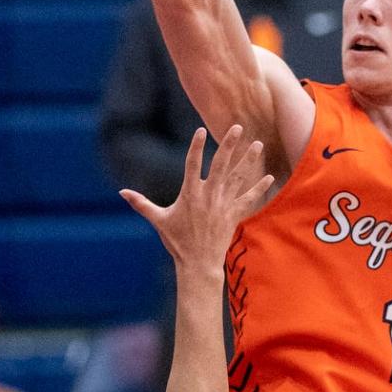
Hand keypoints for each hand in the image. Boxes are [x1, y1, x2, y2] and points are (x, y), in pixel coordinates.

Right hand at [120, 125, 272, 269]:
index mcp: (190, 194)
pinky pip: (249, 198)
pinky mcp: (234, 215)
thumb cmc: (177, 241)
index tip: (201, 130)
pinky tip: (270, 176)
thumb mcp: (158, 220)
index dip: (196, 146)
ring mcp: (223, 204)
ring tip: (257, 144)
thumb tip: (121, 192)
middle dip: (229, 144)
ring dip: (248, 160)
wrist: (198, 264)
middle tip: (237, 127)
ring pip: (238, 177)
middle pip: (221, 164)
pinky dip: (259, 188)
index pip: (193, 164)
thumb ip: (141, 204)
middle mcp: (208, 196)